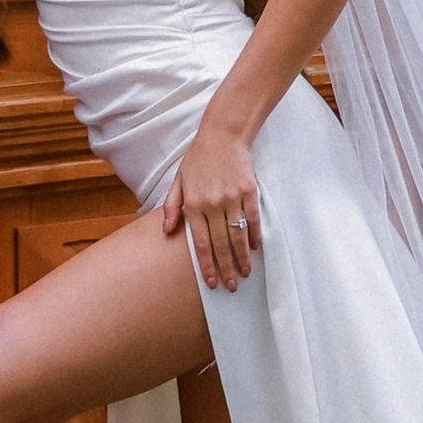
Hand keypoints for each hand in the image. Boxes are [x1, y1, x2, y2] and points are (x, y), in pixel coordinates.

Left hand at [164, 117, 262, 291]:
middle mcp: (213, 204)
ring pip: (238, 235)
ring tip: (245, 274)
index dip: (206, 265)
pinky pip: (253, 218)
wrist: (223, 134)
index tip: (211, 282)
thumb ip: (172, 207)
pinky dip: (254, 235)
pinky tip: (255, 248)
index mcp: (194, 204)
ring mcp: (232, 198)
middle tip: (230, 287)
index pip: (200, 243)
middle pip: (221, 244)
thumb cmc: (198, 159)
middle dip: (226, 269)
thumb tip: (166, 231)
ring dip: (242, 257)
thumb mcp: (179, 181)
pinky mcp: (249, 191)